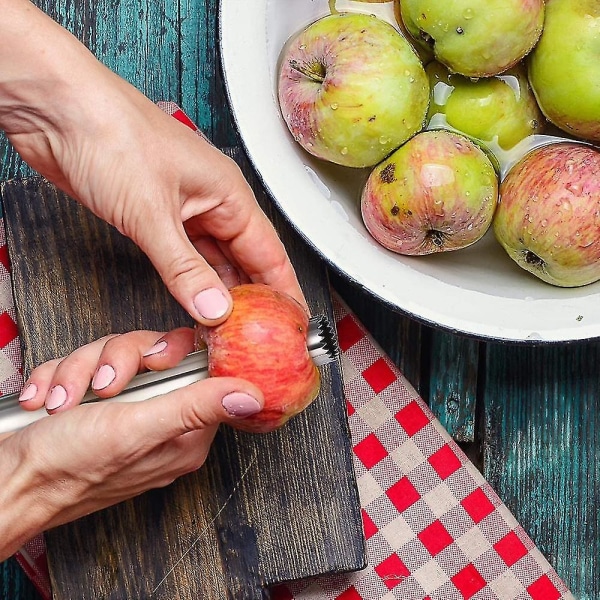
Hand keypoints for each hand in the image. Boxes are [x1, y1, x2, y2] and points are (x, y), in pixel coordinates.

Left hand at [0, 0, 306, 324]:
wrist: (56, 112)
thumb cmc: (110, 134)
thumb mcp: (152, 212)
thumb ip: (184, 268)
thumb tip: (214, 308)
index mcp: (228, 194)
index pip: (269, 253)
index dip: (284, 290)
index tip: (292, 321)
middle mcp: (211, 203)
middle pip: (245, 261)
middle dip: (253, 299)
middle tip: (259, 337)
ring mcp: (184, 212)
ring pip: (214, 263)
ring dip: (220, 295)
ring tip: (229, 330)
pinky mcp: (156, 219)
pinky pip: (185, 260)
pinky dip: (191, 284)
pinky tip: (196, 304)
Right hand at [0, 329, 263, 560]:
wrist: (6, 482)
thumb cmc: (66, 466)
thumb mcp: (139, 428)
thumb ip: (198, 407)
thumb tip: (253, 396)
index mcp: (185, 431)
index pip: (201, 367)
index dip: (174, 352)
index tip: (151, 359)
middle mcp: (159, 420)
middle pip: (154, 353)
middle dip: (117, 359)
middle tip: (102, 384)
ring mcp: (124, 410)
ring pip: (116, 353)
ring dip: (80, 370)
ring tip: (64, 401)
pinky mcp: (93, 402)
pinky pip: (85, 363)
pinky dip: (61, 378)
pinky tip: (49, 401)